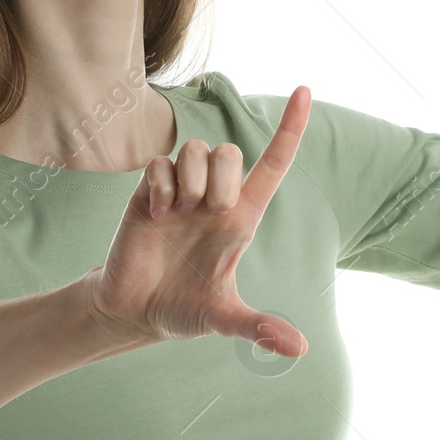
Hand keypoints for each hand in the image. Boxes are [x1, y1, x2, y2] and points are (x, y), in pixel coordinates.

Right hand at [83, 86, 312, 356]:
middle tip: (209, 214)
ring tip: (179, 215)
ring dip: (191, 182)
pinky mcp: (149, 192)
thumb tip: (299, 350)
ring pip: (197, 150)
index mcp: (243, 218)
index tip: (306, 90)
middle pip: (231, 152)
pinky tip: (156, 216)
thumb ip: (259, 328)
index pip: (275, 163)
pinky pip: (161, 164)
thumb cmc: (184, 309)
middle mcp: (216, 198)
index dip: (291, 127)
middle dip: (224, 178)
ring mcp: (182, 192)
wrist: (134, 310)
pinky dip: (161, 187)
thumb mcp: (224, 319)